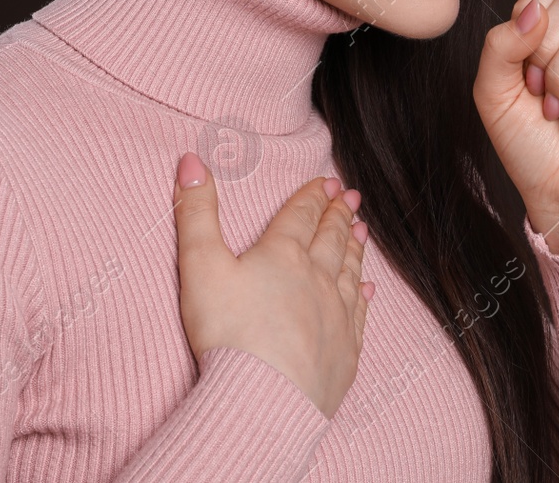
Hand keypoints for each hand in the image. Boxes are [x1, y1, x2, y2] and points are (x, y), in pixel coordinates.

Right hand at [173, 152, 374, 417]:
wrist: (262, 399)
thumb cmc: (227, 333)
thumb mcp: (200, 265)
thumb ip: (196, 212)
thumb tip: (191, 158)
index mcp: (282, 255)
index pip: (300, 216)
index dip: (313, 196)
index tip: (328, 182)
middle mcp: (317, 279)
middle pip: (331, 239)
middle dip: (338, 215)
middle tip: (350, 197)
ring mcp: (335, 316)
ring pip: (349, 271)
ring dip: (355, 247)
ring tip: (361, 229)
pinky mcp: (345, 352)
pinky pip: (359, 314)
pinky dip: (364, 296)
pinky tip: (367, 288)